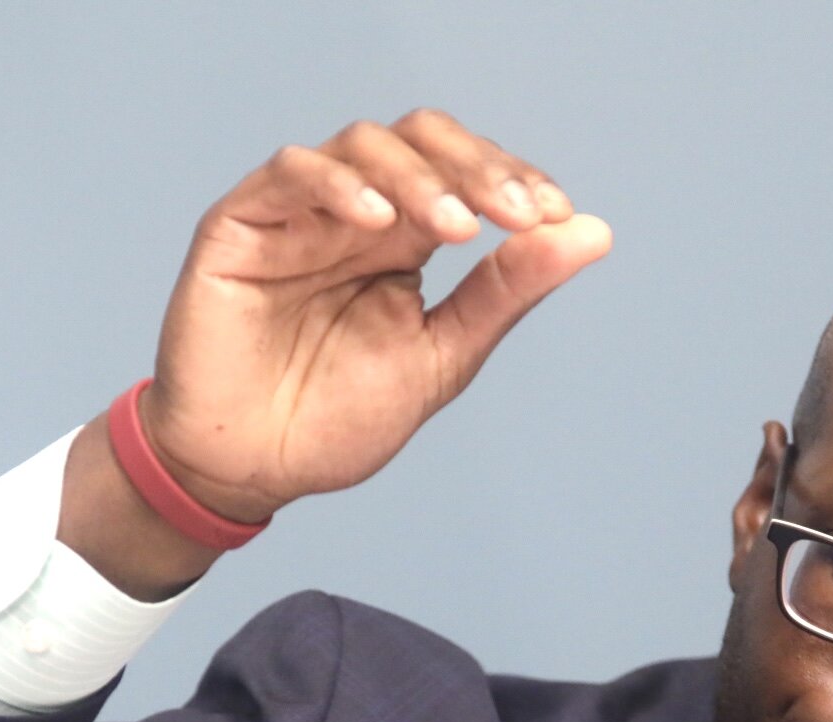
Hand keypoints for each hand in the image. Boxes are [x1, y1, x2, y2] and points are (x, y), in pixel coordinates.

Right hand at [138, 108, 612, 522]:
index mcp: (404, 240)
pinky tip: (379, 220)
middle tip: (519, 213)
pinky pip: (291, 173)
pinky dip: (340, 185)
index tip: (555, 216)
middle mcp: (354, 213)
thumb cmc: (334, 419)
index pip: (465, 174)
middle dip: (478, 167)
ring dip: (421, 176)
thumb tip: (591, 233)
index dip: (514, 181)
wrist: (251, 470)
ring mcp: (298, 213)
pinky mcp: (241, 224)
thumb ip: (506, 292)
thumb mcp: (441, 356)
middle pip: (421, 141)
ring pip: (364, 145)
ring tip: (457, 227)